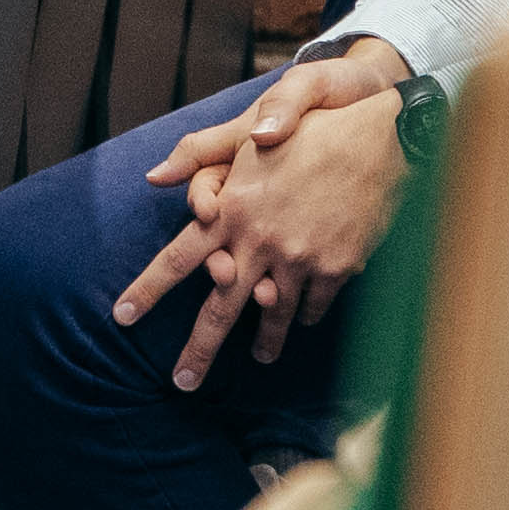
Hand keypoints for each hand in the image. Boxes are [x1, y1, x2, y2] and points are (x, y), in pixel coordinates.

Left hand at [112, 47, 414, 394]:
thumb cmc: (315, 127)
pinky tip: (303, 318)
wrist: (387, 138)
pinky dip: (306, 313)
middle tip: (183, 382)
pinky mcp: (337, 268)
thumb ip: (199, 152)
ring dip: (265, 342)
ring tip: (261, 360)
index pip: (176, 259)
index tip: (122, 318)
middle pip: (220, 309)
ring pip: (273, 315)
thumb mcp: (251, 130)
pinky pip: (314, 305)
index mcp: (232, 210)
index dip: (147, 291)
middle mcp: (260, 243)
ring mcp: (300, 260)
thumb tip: (154, 175)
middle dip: (199, 350)